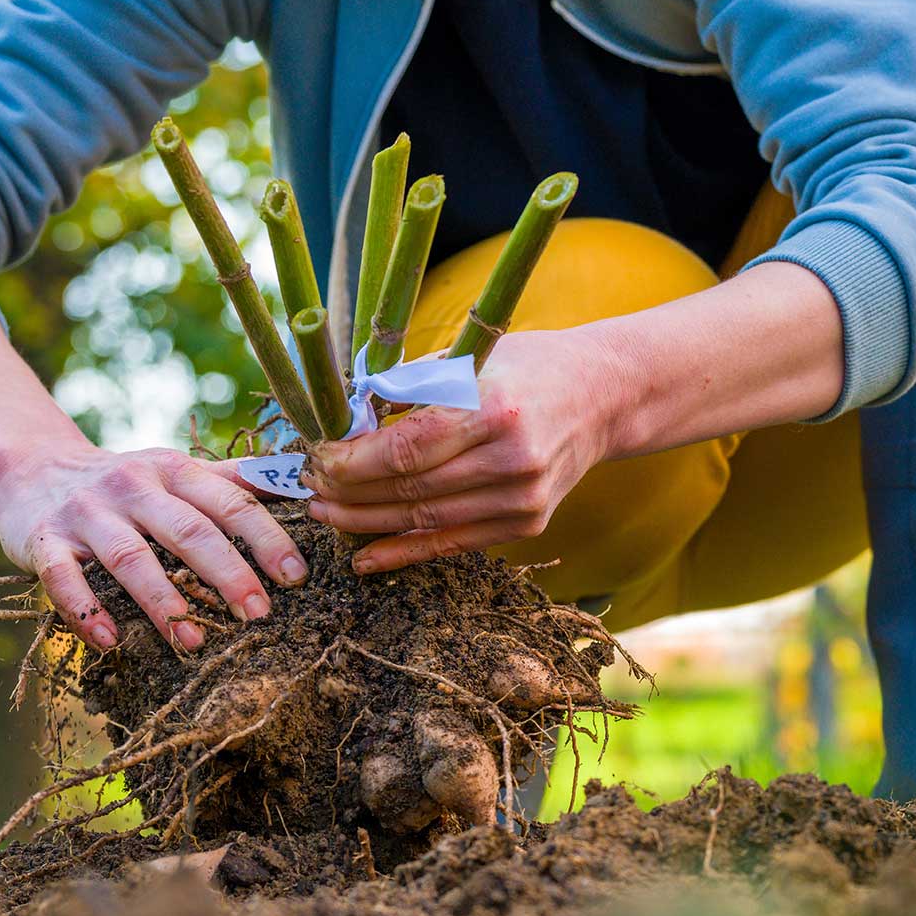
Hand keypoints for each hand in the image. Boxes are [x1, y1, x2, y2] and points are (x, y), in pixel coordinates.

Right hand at [0, 441, 306, 650]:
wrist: (28, 470)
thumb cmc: (125, 483)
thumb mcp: (176, 470)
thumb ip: (233, 478)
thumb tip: (300, 482)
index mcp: (173, 470)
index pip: (229, 502)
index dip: (265, 538)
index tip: (295, 576)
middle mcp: (131, 486)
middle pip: (187, 531)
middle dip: (227, 574)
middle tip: (257, 614)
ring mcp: (86, 513)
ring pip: (130, 557)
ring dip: (163, 602)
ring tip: (193, 641)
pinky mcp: (43, 541)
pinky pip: (62, 578)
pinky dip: (85, 611)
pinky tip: (109, 642)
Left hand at [303, 328, 623, 573]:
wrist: (605, 397)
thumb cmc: (529, 367)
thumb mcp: (472, 358)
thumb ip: (410, 387)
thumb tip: (343, 417)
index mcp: (495, 409)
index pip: (408, 447)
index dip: (354, 460)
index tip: (319, 457)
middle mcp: (513, 460)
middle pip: (411, 487)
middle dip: (350, 492)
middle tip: (310, 488)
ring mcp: (524, 498)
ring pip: (426, 520)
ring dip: (367, 522)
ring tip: (327, 514)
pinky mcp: (528, 523)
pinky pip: (453, 543)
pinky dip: (405, 551)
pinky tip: (365, 556)